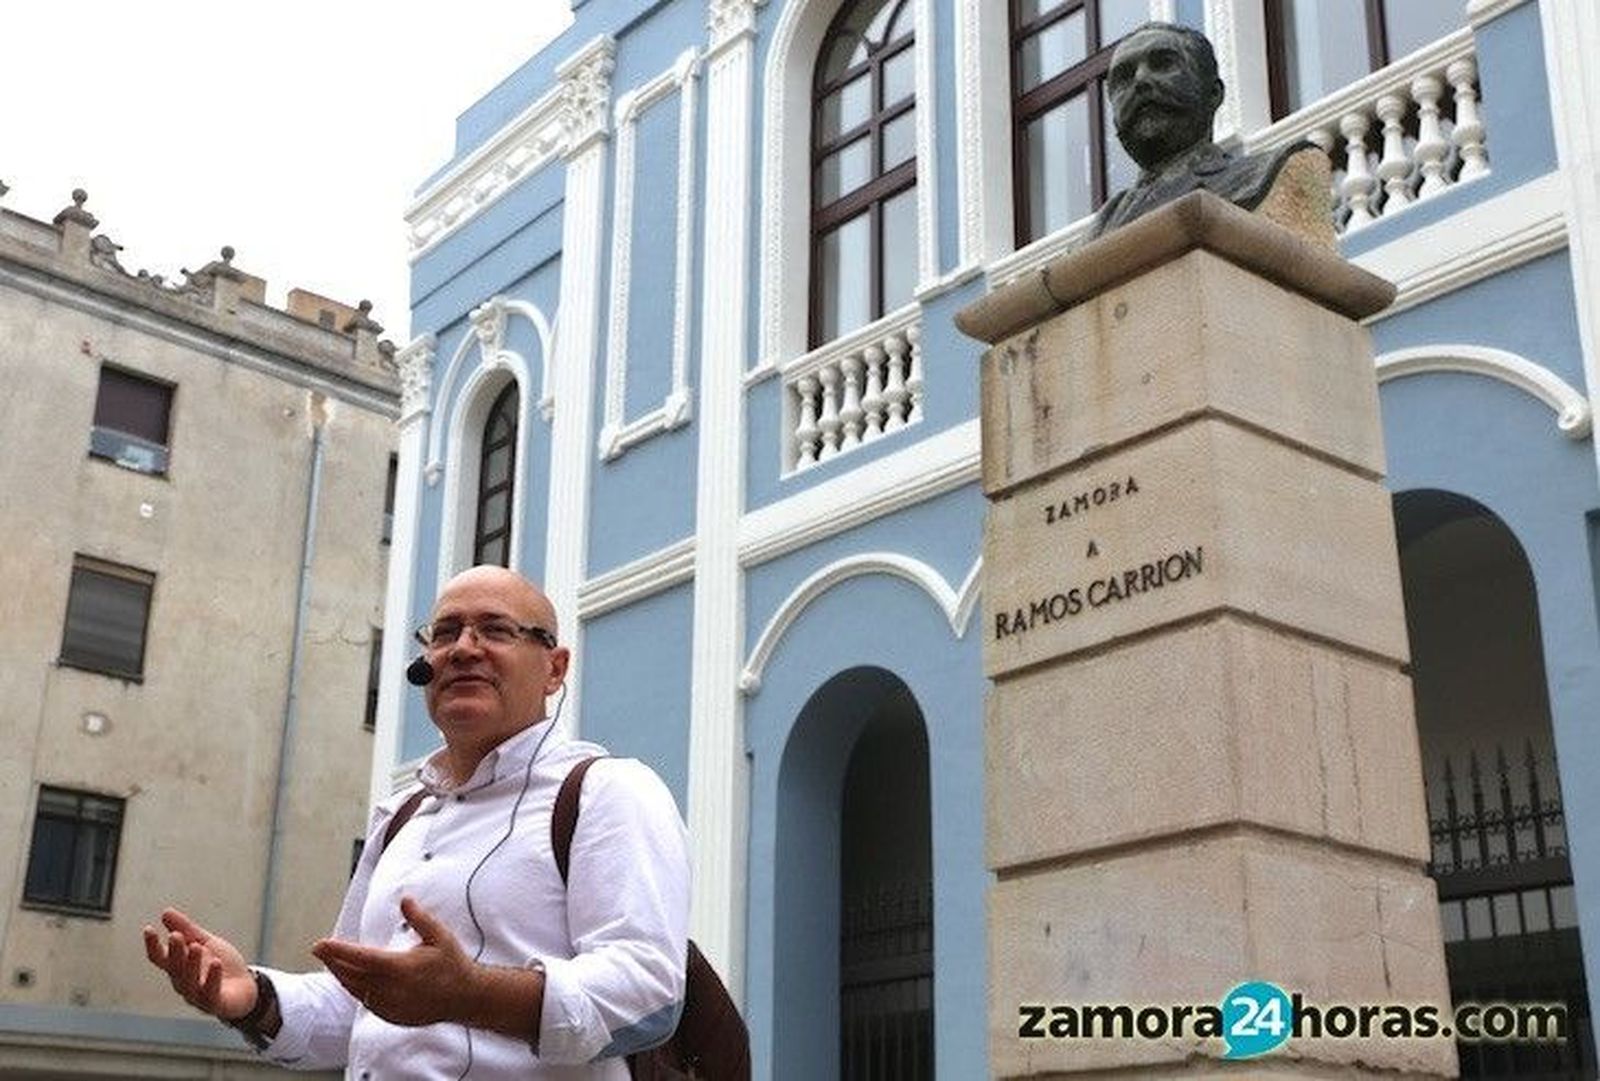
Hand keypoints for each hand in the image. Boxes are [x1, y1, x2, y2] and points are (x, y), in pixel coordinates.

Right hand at [142, 909, 257, 1019]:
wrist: (246, 987)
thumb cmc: (221, 965)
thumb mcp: (205, 943)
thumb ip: (187, 930)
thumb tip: (165, 912)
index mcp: (178, 967)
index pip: (160, 958)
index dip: (153, 945)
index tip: (149, 929)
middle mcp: (183, 983)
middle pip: (174, 968)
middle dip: (175, 952)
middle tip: (176, 936)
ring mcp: (197, 995)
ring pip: (188, 982)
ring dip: (191, 964)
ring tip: (196, 946)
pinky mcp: (214, 1003)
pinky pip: (210, 992)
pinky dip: (212, 978)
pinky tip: (216, 964)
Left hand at [311, 896, 476, 1026]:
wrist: (466, 997)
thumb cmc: (453, 965)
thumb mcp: (439, 936)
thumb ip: (419, 918)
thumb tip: (404, 900)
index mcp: (400, 967)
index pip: (360, 958)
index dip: (338, 951)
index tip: (321, 944)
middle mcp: (391, 989)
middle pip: (352, 974)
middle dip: (333, 961)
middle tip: (320, 950)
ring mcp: (390, 1005)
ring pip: (356, 990)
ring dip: (343, 976)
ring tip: (334, 963)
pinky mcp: (392, 1016)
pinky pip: (367, 1002)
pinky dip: (356, 989)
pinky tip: (354, 981)